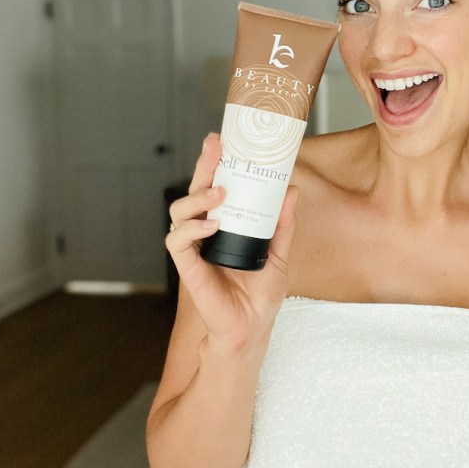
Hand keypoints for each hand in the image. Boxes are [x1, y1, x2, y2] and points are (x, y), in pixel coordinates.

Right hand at [165, 133, 297, 352]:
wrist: (252, 326)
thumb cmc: (260, 292)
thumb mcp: (278, 251)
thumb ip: (282, 223)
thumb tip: (290, 190)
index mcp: (225, 223)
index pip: (216, 186)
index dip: (217, 164)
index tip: (225, 141)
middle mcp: (205, 231)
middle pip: (196, 190)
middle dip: (204, 165)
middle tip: (216, 145)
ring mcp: (194, 247)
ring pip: (179, 211)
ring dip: (197, 196)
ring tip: (220, 192)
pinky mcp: (187, 267)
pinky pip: (177, 241)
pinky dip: (191, 229)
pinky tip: (210, 224)